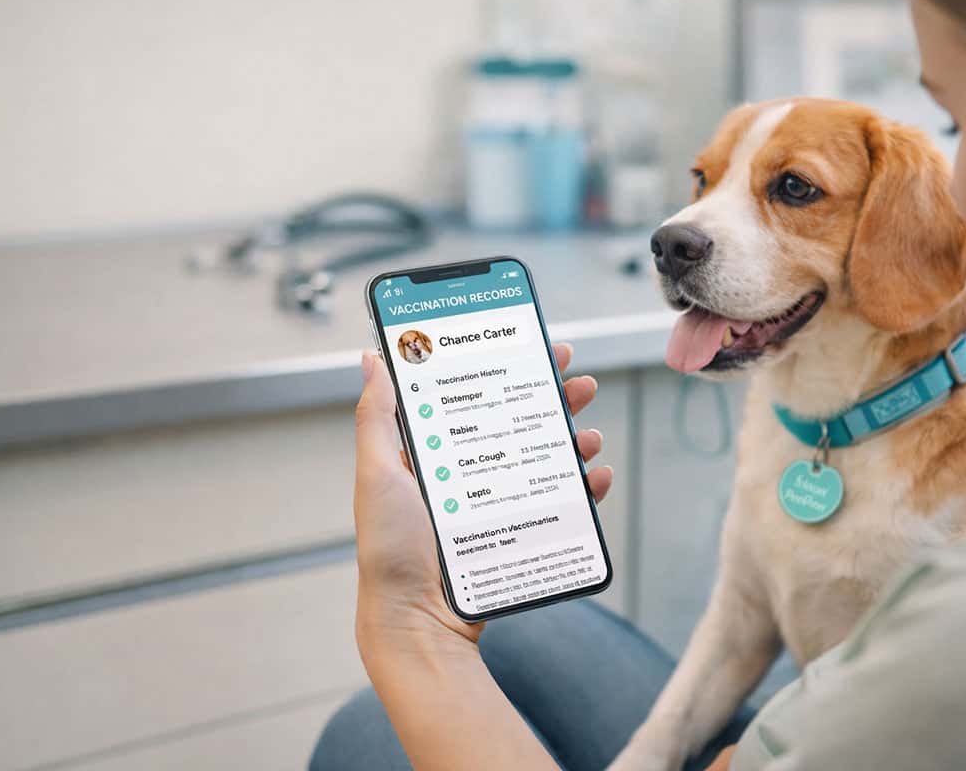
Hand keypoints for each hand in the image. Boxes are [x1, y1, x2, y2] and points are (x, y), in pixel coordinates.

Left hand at [353, 342, 612, 657]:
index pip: (476, 394)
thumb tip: (371, 358)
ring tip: (587, 434)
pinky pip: (562, 503)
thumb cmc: (390, 549)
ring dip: (573, 438)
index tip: (532, 345)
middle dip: (553, 396)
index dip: (505, 367)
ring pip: (545, 457)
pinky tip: (595, 476)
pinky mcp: (521, 533)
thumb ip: (377, 416)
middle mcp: (470, 472)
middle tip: (579, 380)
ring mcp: (499, 503)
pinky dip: (585, 487)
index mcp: (436, 450)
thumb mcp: (377, 473)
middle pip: (518, 421)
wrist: (418, 620)